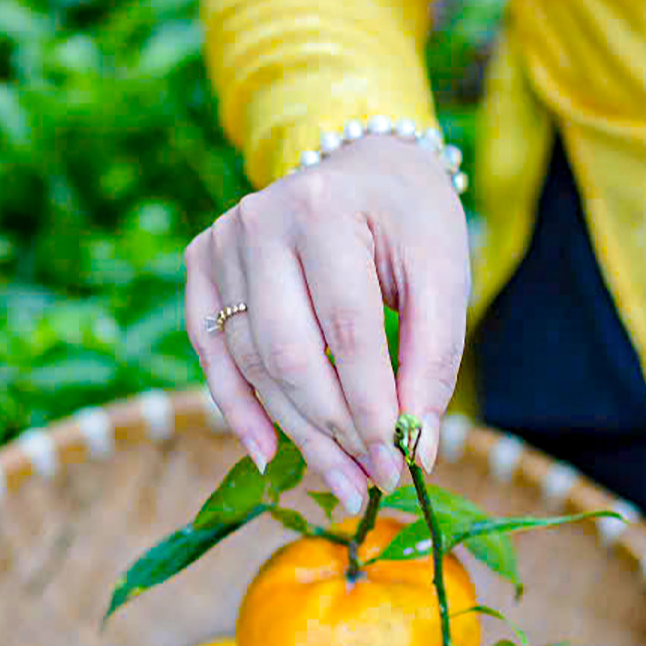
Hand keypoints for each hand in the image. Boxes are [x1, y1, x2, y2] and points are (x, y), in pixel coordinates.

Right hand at [184, 135, 470, 511]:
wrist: (366, 163)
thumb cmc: (411, 220)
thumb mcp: (443, 274)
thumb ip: (433, 360)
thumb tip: (414, 452)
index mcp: (326, 209)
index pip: (347, 331)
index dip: (370, 407)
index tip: (396, 465)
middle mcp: (260, 220)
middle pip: (288, 354)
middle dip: (331, 431)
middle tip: (366, 483)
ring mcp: (222, 242)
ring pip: (252, 362)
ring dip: (295, 431)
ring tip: (339, 478)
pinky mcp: (202, 264)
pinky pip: (213, 351)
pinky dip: (237, 407)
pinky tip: (268, 453)